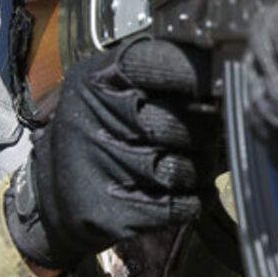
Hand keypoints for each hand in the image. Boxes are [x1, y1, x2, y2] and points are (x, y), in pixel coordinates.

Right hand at [5, 37, 215, 269]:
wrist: (50, 192)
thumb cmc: (100, 130)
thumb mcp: (116, 85)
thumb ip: (163, 71)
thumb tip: (227, 76)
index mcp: (100, 78)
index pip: (163, 65)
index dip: (200, 77)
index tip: (222, 84)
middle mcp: (95, 117)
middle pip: (185, 124)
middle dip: (207, 135)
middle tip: (206, 137)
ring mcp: (100, 166)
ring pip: (185, 168)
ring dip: (200, 172)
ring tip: (190, 165)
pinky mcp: (109, 211)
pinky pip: (178, 206)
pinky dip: (192, 201)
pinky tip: (185, 193)